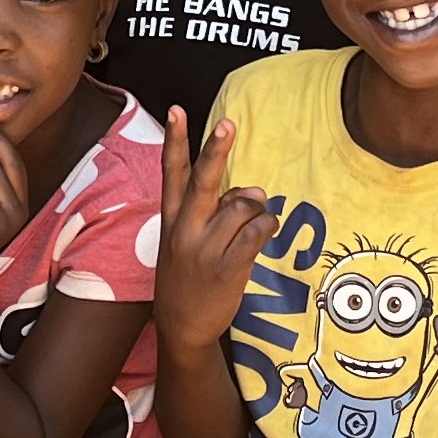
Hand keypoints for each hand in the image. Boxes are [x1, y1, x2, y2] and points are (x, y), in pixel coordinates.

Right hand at [156, 112, 276, 352]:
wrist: (182, 327)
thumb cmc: (188, 276)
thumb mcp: (189, 241)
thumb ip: (219, 210)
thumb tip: (256, 191)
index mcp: (171, 219)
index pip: (172, 173)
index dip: (174, 141)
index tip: (175, 111)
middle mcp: (185, 230)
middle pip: (204, 182)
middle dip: (216, 150)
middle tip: (228, 124)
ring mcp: (205, 249)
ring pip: (242, 207)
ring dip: (257, 208)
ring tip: (256, 221)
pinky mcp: (227, 268)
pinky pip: (256, 233)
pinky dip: (266, 226)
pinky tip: (264, 232)